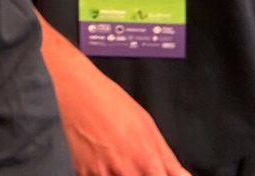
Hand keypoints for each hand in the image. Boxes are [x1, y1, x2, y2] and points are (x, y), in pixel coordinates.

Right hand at [41, 19, 188, 175]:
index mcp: (146, 160)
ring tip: (115, 159)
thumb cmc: (109, 100)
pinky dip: (100, 173)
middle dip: (138, 174)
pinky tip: (100, 161)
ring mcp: (100, 174)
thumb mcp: (146, 123)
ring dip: (117, 174)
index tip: (158, 173)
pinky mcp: (80, 172)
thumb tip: (182, 175)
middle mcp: (124, 170)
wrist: (72, 88)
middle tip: (133, 165)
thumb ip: (166, 157)